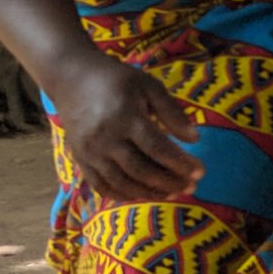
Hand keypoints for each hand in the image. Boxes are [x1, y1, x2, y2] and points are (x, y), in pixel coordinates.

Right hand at [50, 52, 203, 201]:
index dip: (180, 164)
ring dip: (149, 193)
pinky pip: (100, 185)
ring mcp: (90, 152)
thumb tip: (195, 139)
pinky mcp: (79, 159)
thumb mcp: (149, 85)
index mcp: (125, 117)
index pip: (157, 148)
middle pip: (141, 170)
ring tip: (173, 194)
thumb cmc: (116, 80)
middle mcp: (105, 138)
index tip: (200, 172)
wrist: (71, 78)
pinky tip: (142, 195)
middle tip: (192, 187)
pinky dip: (122, 195)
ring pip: (122, 182)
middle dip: (169, 182)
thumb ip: (172, 112)